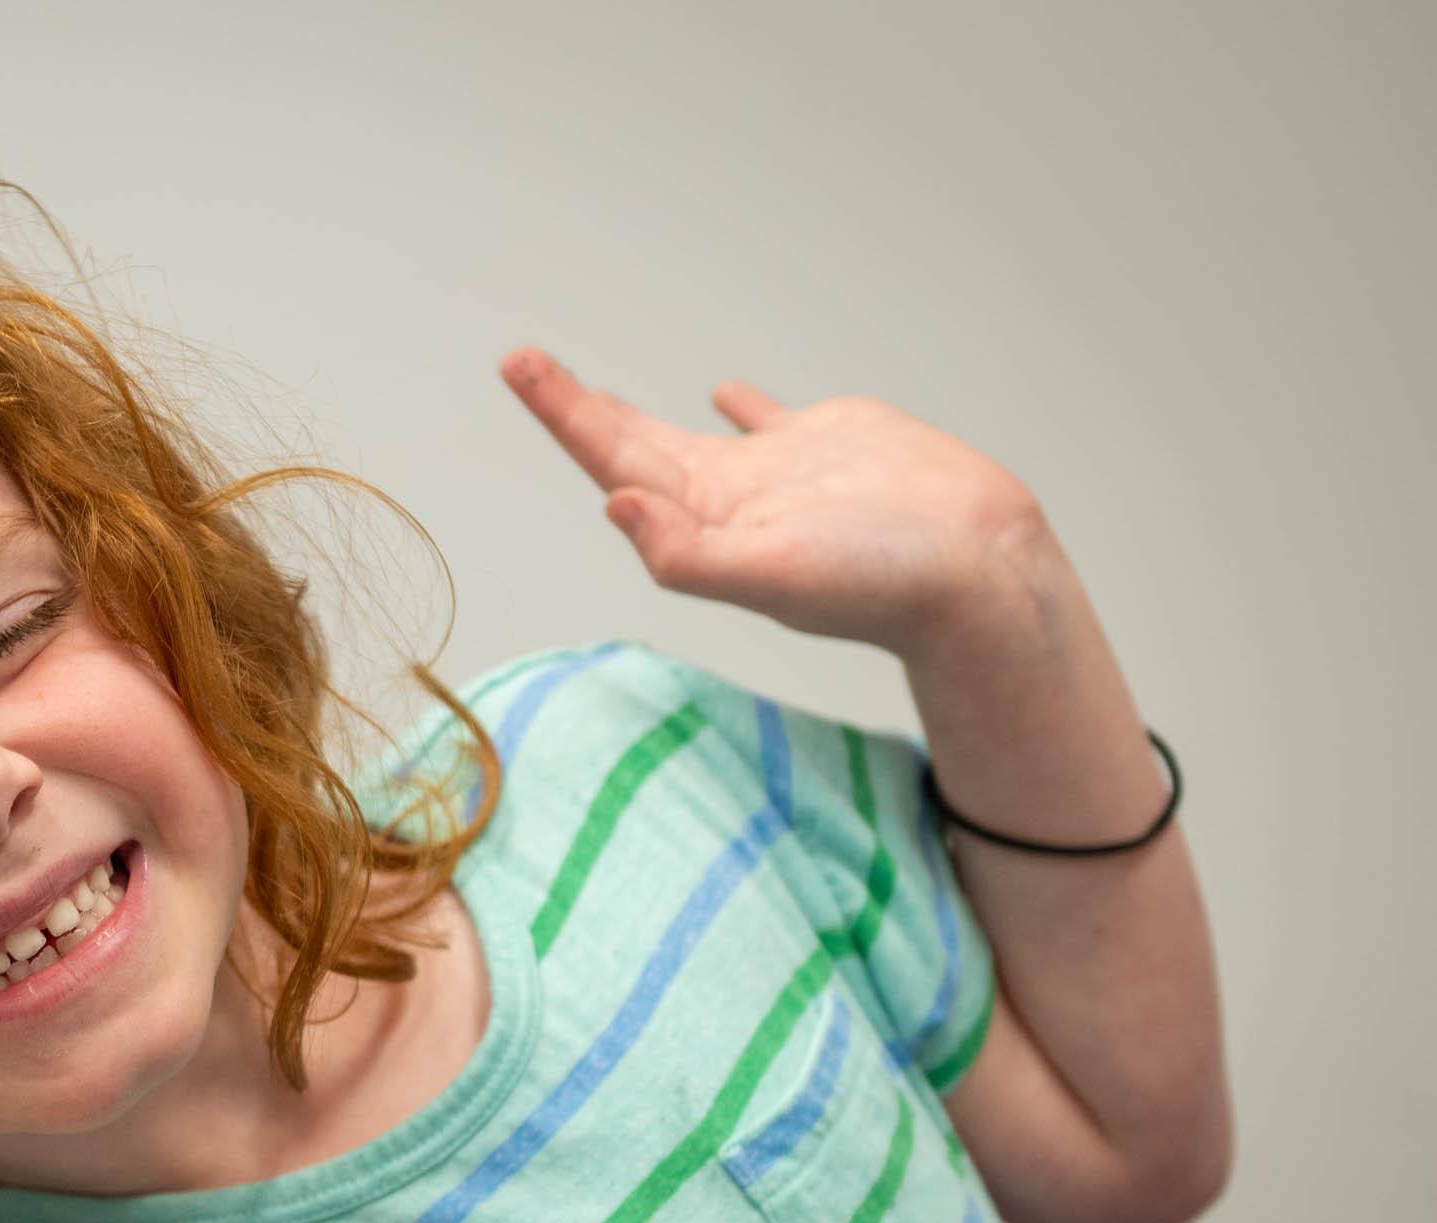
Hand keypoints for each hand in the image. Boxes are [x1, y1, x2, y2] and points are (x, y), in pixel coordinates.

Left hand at [501, 347, 1057, 655]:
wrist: (979, 574)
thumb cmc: (880, 584)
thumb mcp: (772, 575)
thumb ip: (687, 553)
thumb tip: (616, 506)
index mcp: (704, 523)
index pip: (613, 461)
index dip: (563, 414)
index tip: (518, 364)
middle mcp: (729, 499)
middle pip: (630, 444)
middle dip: (575, 406)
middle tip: (523, 362)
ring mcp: (779, 472)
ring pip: (687, 435)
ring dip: (635, 414)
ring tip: (590, 391)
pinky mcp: (832, 445)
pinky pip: (769, 421)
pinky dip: (742, 405)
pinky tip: (723, 390)